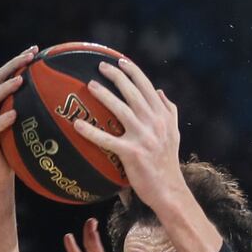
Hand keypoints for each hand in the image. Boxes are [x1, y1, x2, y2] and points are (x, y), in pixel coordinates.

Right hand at [0, 45, 37, 190]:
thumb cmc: (19, 151)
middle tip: (29, 57)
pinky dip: (2, 120)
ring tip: (20, 81)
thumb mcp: (31, 129)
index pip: (7, 74)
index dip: (19, 60)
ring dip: (5, 88)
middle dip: (13, 65)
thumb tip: (71, 106)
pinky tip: (14, 115)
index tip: (36, 49)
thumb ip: (41, 114)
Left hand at [74, 58, 185, 211]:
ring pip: (120, 109)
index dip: (133, 72)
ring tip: (90, 85)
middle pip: (133, 92)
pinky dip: (91, 132)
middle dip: (116, 76)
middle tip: (100, 67)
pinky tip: (77, 124)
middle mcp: (154, 123)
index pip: (147, 87)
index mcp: (163, 116)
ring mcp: (143, 137)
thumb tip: (160, 91)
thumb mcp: (174, 133)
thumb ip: (170, 111)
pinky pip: (107, 139)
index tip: (121, 61)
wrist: (169, 190)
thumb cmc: (168, 163)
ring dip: (104, 95)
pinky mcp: (131, 153)